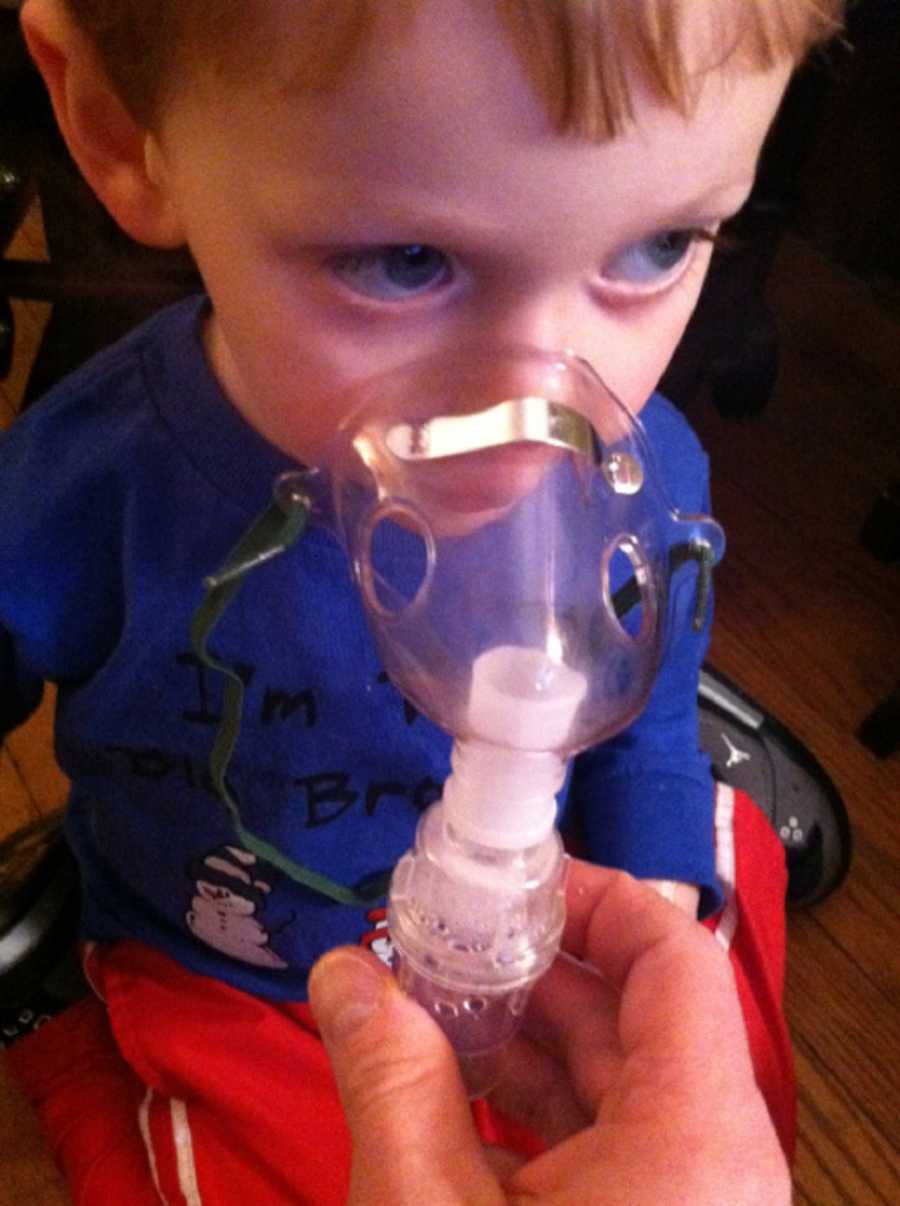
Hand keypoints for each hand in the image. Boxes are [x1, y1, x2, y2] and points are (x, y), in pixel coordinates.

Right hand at [308, 862, 789, 1204]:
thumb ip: (387, 1074)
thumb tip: (335, 972)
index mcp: (697, 1134)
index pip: (672, 953)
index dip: (595, 893)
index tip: (509, 877)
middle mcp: (712, 1162)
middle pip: (634, 1013)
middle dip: (531, 968)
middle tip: (438, 938)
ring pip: (614, 1083)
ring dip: (521, 1038)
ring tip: (429, 1002)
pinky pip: (603, 1148)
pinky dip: (530, 1110)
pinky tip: (450, 1089)